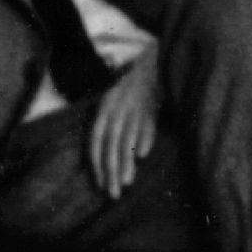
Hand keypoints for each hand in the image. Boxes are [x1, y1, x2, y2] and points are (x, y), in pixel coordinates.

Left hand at [85, 48, 158, 198]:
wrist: (156, 57)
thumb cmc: (138, 83)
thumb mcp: (119, 101)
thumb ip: (115, 124)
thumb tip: (120, 152)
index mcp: (104, 108)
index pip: (95, 140)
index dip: (97, 164)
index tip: (101, 184)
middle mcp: (115, 108)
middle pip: (109, 144)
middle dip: (110, 170)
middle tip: (113, 193)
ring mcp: (133, 105)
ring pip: (126, 137)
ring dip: (125, 161)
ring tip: (127, 182)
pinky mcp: (151, 101)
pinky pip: (146, 121)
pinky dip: (144, 137)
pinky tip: (144, 155)